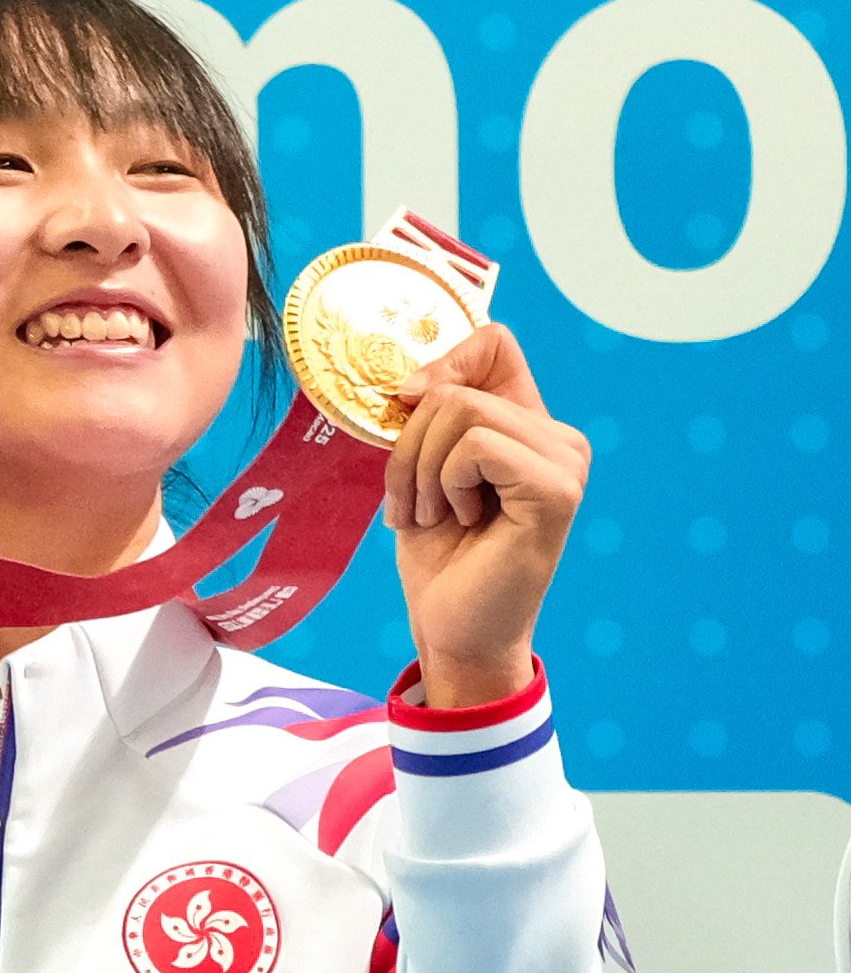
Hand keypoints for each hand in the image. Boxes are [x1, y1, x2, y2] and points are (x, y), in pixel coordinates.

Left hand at [382, 324, 588, 707]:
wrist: (452, 629)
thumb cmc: (440, 557)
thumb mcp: (419, 471)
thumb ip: (426, 418)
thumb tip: (410, 383)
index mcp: (527, 424)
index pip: (494, 342)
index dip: (442, 364)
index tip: (407, 409)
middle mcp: (558, 437)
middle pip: (456, 387)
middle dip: (408, 448)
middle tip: (413, 504)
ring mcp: (565, 461)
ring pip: (460, 412)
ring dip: (419, 471)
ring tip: (433, 516)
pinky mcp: (556, 489)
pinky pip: (475, 448)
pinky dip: (444, 485)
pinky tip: (460, 522)